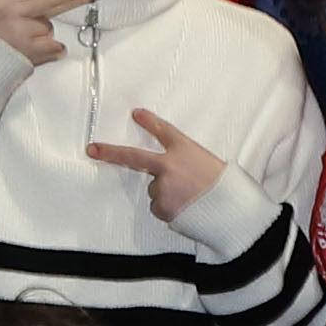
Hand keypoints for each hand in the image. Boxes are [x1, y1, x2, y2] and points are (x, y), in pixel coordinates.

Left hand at [81, 101, 235, 218]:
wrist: (232, 211)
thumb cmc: (226, 187)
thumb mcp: (210, 164)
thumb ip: (185, 163)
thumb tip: (165, 171)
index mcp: (186, 150)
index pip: (164, 131)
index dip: (149, 122)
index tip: (136, 113)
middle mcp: (169, 166)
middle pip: (134, 157)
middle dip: (110, 152)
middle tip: (92, 149)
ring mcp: (163, 187)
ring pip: (156, 189)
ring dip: (168, 193)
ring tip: (191, 198)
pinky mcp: (162, 207)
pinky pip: (160, 206)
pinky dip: (170, 208)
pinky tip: (187, 209)